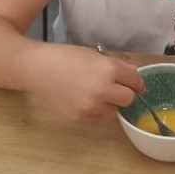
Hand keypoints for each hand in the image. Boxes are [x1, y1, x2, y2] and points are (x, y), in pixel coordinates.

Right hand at [28, 44, 144, 120]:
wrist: (39, 69)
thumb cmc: (67, 57)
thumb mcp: (96, 55)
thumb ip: (117, 67)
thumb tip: (135, 76)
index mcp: (108, 71)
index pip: (135, 82)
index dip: (136, 81)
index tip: (134, 82)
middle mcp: (102, 91)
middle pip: (128, 99)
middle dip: (125, 93)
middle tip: (115, 86)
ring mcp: (90, 107)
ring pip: (113, 110)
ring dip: (110, 102)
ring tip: (95, 91)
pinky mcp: (80, 118)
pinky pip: (98, 117)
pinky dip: (96, 109)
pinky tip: (83, 98)